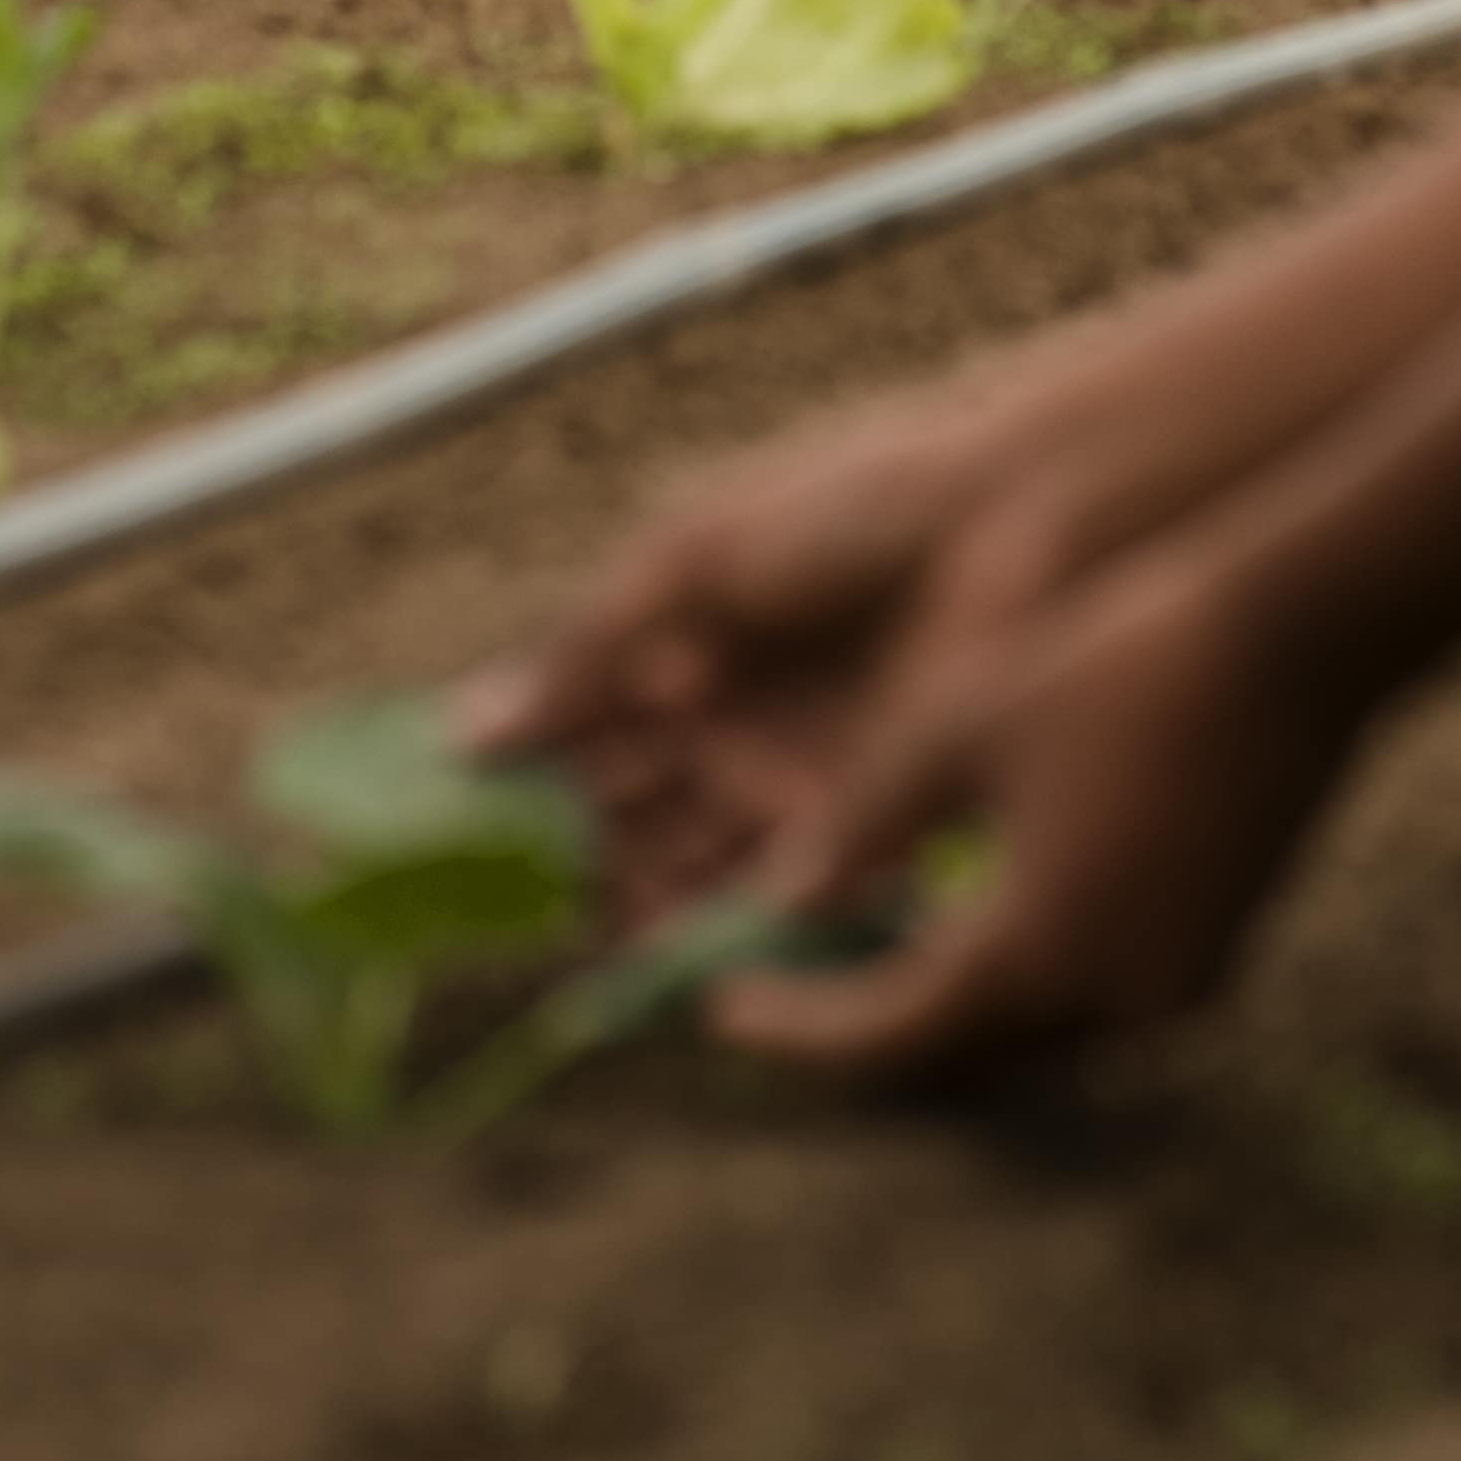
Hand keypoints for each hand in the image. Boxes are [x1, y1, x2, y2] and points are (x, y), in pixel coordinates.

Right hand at [463, 329, 1167, 925]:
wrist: (1007, 531)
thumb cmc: (846, 515)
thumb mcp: (691, 565)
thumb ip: (584, 652)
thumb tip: (462, 735)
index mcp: (680, 637)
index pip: (577, 730)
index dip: (521, 781)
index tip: (453, 837)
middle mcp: (726, 715)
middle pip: (624, 809)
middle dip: (570, 855)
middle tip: (508, 908)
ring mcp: (785, 774)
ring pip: (685, 860)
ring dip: (635, 899)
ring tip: (584, 930)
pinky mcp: (853, 826)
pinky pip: (769, 894)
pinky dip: (715, 923)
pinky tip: (667, 946)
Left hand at [704, 529, 1362, 1081]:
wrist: (1295, 636)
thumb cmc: (1115, 658)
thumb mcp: (961, 723)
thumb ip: (863, 823)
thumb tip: (785, 897)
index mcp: (1039, 951)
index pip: (891, 1034)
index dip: (798, 1027)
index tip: (718, 1008)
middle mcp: (1116, 1001)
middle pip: (962, 1061)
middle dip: (868, 1035)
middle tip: (787, 988)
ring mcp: (1180, 987)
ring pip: (1032, 1041)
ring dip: (947, 1015)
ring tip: (865, 955)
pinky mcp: (1218, 954)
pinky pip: (1094, 1004)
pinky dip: (1022, 986)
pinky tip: (978, 924)